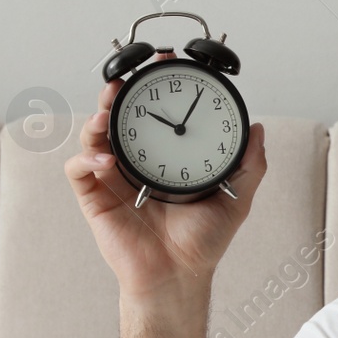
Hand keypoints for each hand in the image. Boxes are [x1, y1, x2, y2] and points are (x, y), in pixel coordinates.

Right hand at [66, 53, 266, 301]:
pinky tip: (104, 159)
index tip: (167, 61)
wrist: (180, 276)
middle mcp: (137, 160)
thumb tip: (258, 128)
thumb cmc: (204, 241)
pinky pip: (79, 169)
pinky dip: (86, 158)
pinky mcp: (95, 197)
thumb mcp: (237, 197)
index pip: (157, 111)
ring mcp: (113, 177)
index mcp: (166, 155)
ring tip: (108, 108)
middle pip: (119, 115)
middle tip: (129, 76)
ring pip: (93, 134)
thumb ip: (250, 164)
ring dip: (97, 116)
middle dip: (119, 90)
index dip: (157, 85)